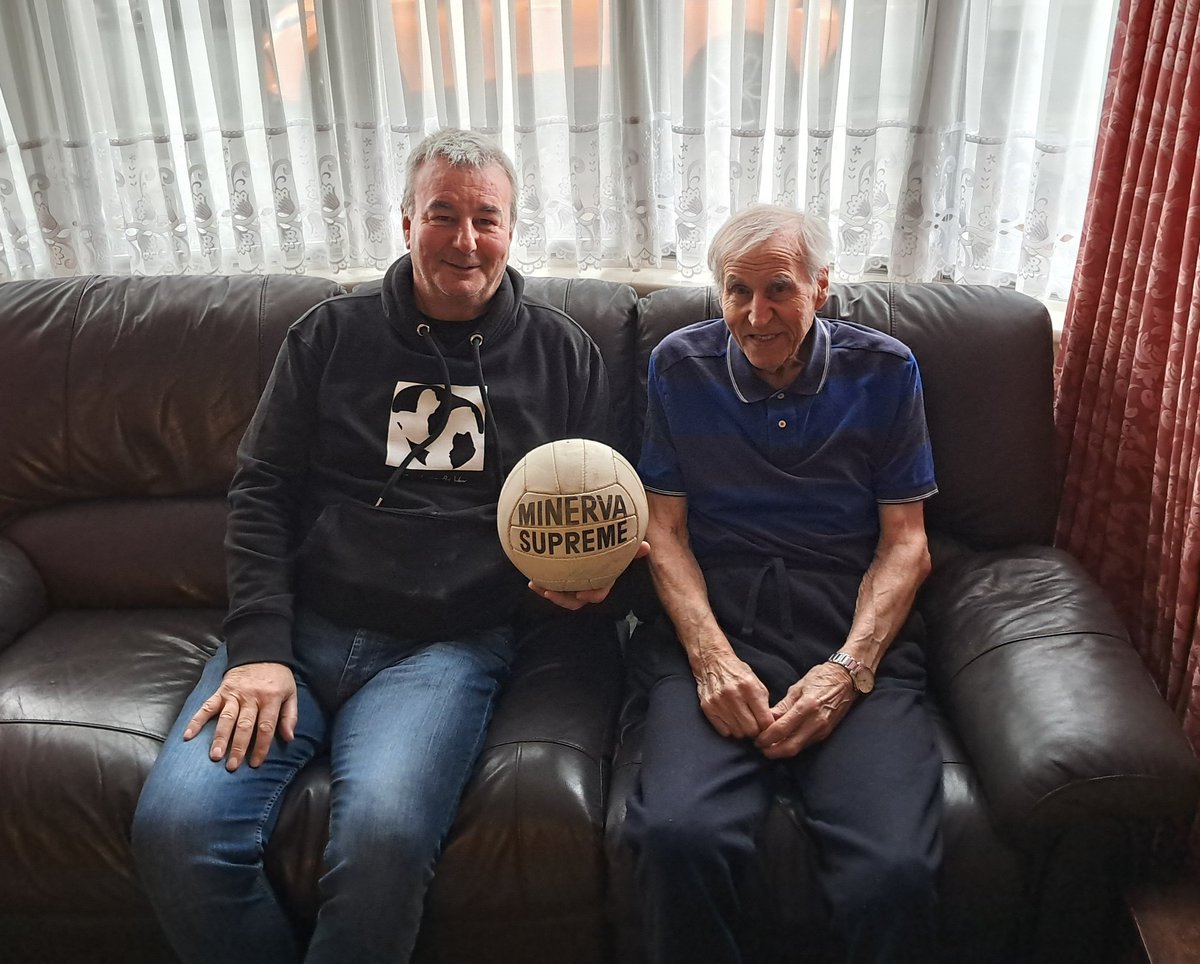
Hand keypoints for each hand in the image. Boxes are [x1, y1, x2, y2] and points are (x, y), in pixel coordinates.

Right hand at [183, 662, 297, 771]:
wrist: (261, 652)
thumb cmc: (277, 677)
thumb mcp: (291, 693)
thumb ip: (290, 716)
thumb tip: (289, 738)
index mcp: (270, 699)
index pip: (266, 727)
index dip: (261, 746)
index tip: (255, 763)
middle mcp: (251, 698)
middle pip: (244, 725)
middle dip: (238, 747)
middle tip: (232, 766)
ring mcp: (234, 694)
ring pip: (226, 718)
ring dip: (220, 737)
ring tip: (215, 755)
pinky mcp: (221, 691)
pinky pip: (207, 706)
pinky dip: (197, 720)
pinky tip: (188, 735)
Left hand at [531, 540, 649, 610]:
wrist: (590, 538)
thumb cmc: (609, 543)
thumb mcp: (622, 545)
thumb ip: (633, 548)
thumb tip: (647, 547)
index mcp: (600, 581)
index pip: (598, 594)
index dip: (591, 596)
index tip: (582, 594)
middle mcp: (585, 585)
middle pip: (574, 600)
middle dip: (561, 599)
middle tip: (550, 591)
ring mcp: (571, 582)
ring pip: (560, 593)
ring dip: (547, 590)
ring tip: (535, 584)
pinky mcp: (559, 577)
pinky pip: (549, 582)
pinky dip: (540, 580)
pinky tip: (530, 575)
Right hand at [694, 648, 774, 739]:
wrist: (712, 661)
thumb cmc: (737, 673)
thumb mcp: (757, 683)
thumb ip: (765, 703)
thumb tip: (772, 725)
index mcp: (749, 687)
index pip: (765, 721)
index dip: (768, 727)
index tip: (766, 726)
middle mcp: (733, 694)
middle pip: (751, 730)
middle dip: (755, 731)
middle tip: (754, 724)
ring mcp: (718, 702)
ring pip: (738, 733)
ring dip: (742, 730)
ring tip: (741, 720)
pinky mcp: (707, 707)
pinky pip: (724, 732)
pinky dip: (729, 729)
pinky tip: (730, 719)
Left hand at [754, 662, 855, 758]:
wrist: (847, 680)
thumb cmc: (821, 678)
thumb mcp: (797, 688)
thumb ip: (782, 706)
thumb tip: (767, 720)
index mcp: (807, 706)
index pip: (781, 729)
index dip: (766, 738)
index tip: (756, 739)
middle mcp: (816, 721)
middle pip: (790, 747)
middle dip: (772, 751)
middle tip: (760, 747)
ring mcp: (822, 730)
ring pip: (798, 748)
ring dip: (781, 751)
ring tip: (768, 746)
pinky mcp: (826, 733)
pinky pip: (806, 744)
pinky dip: (792, 746)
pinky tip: (783, 742)